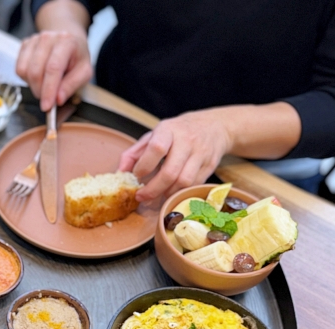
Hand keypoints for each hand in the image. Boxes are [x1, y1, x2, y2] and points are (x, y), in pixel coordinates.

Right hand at [16, 30, 91, 111]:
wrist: (69, 41)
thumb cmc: (77, 58)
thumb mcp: (84, 73)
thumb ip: (72, 86)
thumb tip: (58, 99)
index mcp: (66, 42)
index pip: (53, 68)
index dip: (48, 90)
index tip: (46, 106)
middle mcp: (48, 38)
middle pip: (35, 71)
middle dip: (40, 91)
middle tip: (48, 98)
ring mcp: (34, 40)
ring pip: (25, 71)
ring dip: (33, 85)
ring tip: (45, 84)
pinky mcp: (25, 45)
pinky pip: (19, 69)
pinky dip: (27, 79)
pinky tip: (38, 76)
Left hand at [118, 109, 232, 201]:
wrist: (214, 126)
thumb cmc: (177, 132)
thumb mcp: (154, 135)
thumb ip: (134, 153)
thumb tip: (120, 173)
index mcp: (169, 130)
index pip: (157, 148)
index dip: (144, 166)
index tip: (136, 176)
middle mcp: (187, 140)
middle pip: (170, 172)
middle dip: (153, 189)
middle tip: (142, 196)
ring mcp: (201, 153)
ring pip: (183, 181)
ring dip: (167, 193)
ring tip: (157, 195)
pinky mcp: (210, 165)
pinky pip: (193, 185)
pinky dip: (180, 192)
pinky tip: (171, 191)